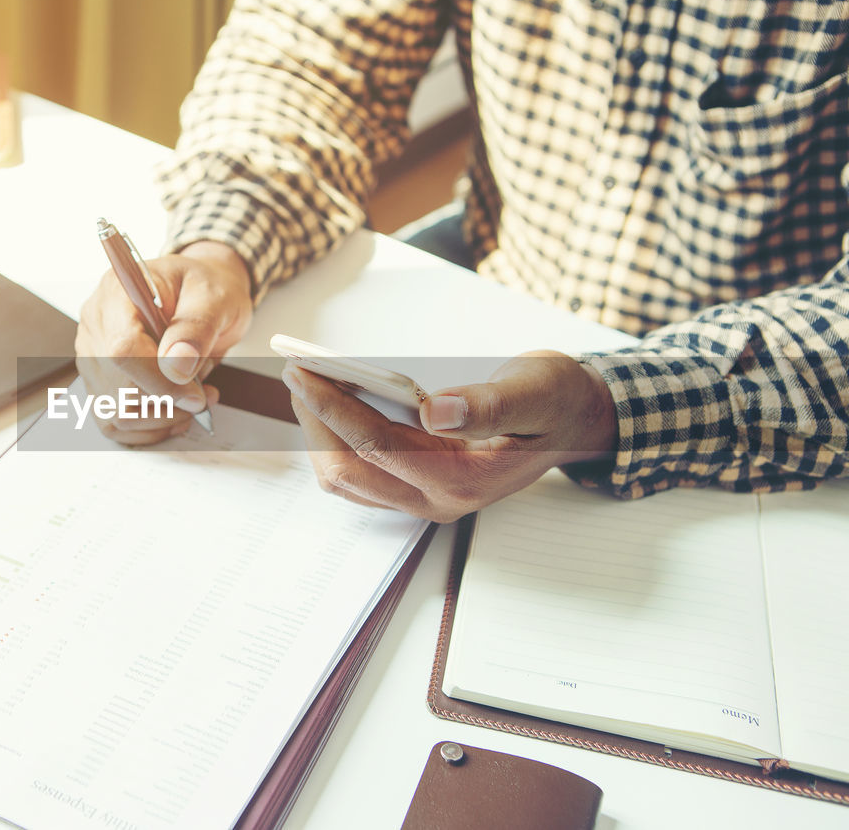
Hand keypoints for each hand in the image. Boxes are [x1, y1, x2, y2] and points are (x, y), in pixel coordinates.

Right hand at [76, 240, 252, 443]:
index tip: (194, 395)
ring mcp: (93, 353)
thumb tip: (176, 367)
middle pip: (116, 388)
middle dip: (167, 404)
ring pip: (113, 412)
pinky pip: (113, 420)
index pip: (122, 350)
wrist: (201, 293)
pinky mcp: (100, 378)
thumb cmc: (206, 289)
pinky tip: (173, 413)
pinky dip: (147, 428)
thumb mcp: (215, 298)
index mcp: (119, 292)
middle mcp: (97, 323)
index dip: (158, 383)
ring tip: (193, 402)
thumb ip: (196, 328)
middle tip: (204, 395)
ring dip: (159, 419)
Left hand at [281, 351, 617, 521]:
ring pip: (347, 479)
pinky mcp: (416, 489)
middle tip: (298, 373)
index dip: (334, 408)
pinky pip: (359, 475)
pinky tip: (332, 406)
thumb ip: (491, 404)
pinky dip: (336, 441)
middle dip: (316, 421)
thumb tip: (435, 411)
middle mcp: (438, 500)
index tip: (303, 372)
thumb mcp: (536, 391)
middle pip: (349, 471)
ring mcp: (424, 499)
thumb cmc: (555, 402)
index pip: (378, 446)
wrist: (575, 422)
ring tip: (308, 386)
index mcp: (464, 480)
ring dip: (320, 435)